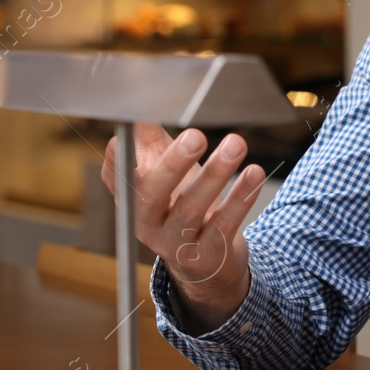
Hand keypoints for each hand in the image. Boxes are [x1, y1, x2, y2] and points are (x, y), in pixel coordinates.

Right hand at [101, 123, 265, 330]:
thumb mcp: (163, 172)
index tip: (135, 123)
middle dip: (173, 163)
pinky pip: (223, 225)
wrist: (206, 263)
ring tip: (236, 144)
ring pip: (190, 209)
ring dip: (215, 174)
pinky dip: (240, 198)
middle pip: (151, 194)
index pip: (115, 176)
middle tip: (196, 135)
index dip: (120, 154)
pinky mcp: (205, 256)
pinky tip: (254, 174)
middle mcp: (145, 224)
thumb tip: (143, 106)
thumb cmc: (181, 204)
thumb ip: (150, 140)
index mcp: (130, 199)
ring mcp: (174, 244)